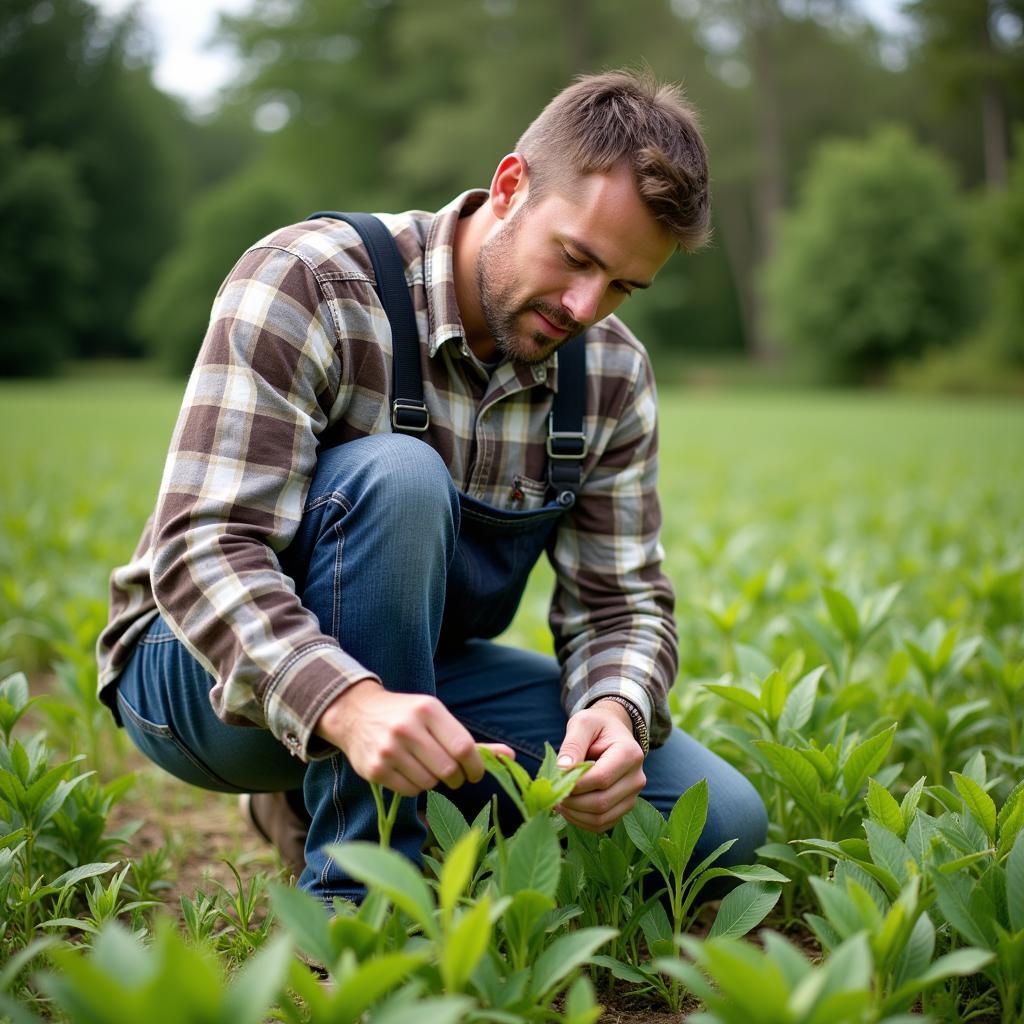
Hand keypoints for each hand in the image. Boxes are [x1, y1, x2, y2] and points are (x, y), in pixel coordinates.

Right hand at [315, 680, 514, 796]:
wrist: (356, 713)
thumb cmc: (408, 716)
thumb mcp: (438, 719)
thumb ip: (472, 742)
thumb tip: (511, 757)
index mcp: (428, 710)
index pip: (464, 747)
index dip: (476, 766)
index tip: (475, 772)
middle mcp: (407, 728)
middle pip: (448, 770)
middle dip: (456, 778)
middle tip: (453, 775)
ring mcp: (389, 750)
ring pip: (429, 783)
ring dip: (434, 782)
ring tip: (426, 767)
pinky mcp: (375, 769)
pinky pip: (409, 791)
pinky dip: (415, 787)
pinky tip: (409, 772)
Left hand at [555, 699, 645, 831]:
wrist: (611, 733)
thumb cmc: (595, 726)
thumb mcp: (582, 723)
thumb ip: (572, 744)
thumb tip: (562, 769)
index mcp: (630, 754)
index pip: (601, 778)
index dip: (576, 784)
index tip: (556, 779)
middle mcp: (637, 778)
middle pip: (602, 802)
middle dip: (572, 801)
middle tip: (553, 793)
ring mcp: (633, 796)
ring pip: (601, 817)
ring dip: (575, 814)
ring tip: (558, 800)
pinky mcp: (624, 808)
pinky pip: (602, 824)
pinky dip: (581, 821)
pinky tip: (568, 808)